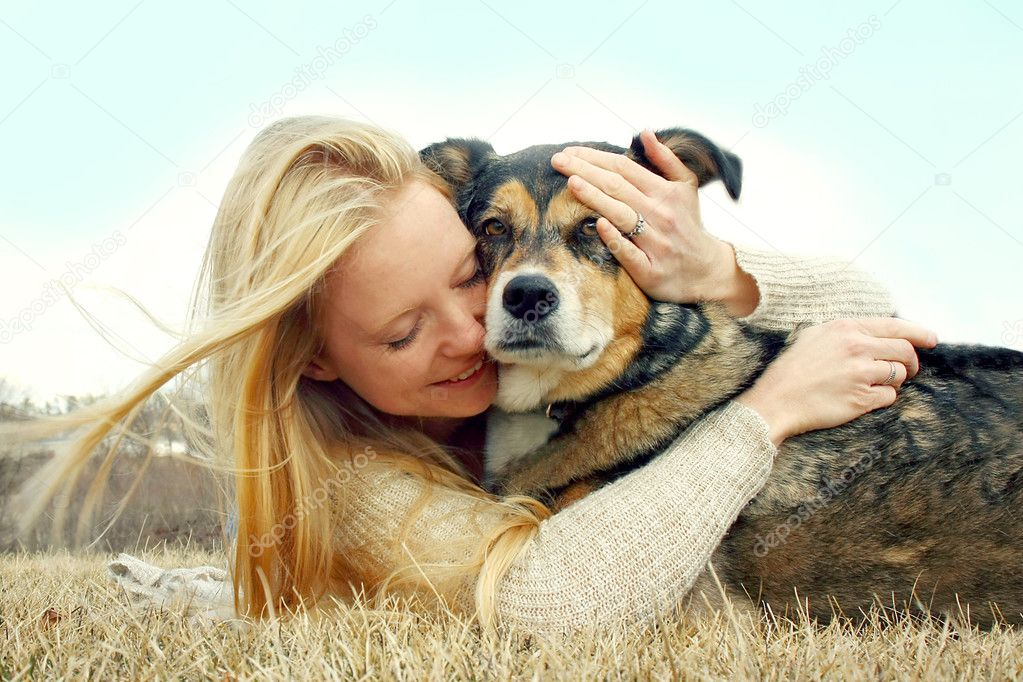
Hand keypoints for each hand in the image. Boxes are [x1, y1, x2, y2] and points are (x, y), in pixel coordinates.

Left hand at [550, 129, 734, 303]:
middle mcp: (661, 215)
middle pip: (617, 188)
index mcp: (665, 192)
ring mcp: (656, 243)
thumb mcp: (685, 187)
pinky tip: (597, 225)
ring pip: (622, 216)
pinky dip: (615, 239)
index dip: (596, 158)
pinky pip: (630, 253)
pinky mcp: (652, 271)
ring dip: (596, 198)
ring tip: (571, 183)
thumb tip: (644, 132)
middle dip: (585, 171)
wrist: (707, 271)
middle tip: (557, 160)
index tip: (570, 151)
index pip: (624, 169)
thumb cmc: (688, 224)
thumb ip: (666, 160)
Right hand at [735, 318, 938, 446]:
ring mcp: (860, 374)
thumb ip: (844, 331)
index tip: (932, 339)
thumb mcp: (813, 336)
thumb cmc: (791, 369)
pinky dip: (884, 398)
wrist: (776, 401)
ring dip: (896, 381)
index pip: (896, 326)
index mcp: (846, 328)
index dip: (920, 333)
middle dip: (911, 362)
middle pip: (904, 351)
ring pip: (900, 374)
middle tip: (907, 370)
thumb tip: (874, 332)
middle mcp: (856, 348)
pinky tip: (866, 398)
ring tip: (877, 385)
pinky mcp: (861, 399)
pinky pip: (889, 397)